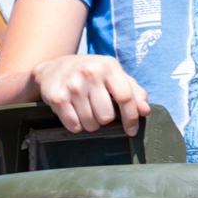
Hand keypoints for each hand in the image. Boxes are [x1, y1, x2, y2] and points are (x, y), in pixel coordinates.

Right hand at [31, 54, 149, 136]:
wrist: (52, 68)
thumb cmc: (90, 73)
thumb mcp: (112, 74)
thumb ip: (133, 90)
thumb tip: (145, 110)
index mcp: (108, 66)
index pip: (125, 97)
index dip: (131, 117)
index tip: (132, 130)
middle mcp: (90, 73)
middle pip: (107, 116)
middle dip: (105, 119)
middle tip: (99, 109)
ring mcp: (73, 86)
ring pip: (91, 124)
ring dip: (91, 123)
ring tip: (86, 109)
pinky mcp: (58, 98)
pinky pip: (75, 126)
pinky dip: (77, 124)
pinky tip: (74, 112)